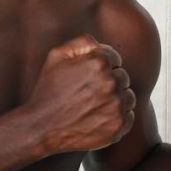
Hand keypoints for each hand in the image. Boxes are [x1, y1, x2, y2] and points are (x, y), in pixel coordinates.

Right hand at [26, 34, 135, 153]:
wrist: (42, 128)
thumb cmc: (48, 91)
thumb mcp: (56, 56)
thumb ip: (82, 42)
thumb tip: (99, 43)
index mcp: (99, 62)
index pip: (115, 58)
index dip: (101, 67)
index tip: (89, 78)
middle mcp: (111, 82)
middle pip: (122, 77)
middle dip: (109, 83)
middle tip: (88, 94)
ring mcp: (116, 105)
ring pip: (128, 97)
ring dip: (115, 100)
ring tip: (93, 107)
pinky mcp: (118, 125)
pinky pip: (128, 116)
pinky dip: (117, 118)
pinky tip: (98, 119)